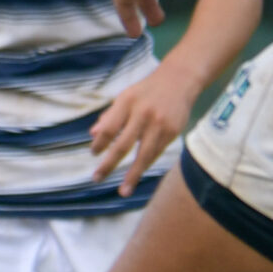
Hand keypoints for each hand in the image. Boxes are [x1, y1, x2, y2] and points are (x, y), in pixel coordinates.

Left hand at [89, 67, 199, 194]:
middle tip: (96, 178)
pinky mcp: (173, 132)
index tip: (93, 153)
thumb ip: (109, 116)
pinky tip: (137, 174)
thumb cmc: (146, 91)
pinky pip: (156, 153)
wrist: (179, 81)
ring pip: (143, 155)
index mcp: (127, 102)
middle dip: (109, 164)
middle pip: (123, 145)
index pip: (109, 128)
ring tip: (123, 191)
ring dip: (132, 175)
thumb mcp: (125, 97)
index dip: (99, 143)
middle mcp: (143, 114)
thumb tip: (93, 135)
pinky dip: (146, 164)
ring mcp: (160, 124)